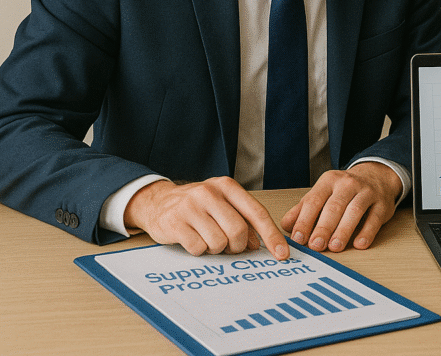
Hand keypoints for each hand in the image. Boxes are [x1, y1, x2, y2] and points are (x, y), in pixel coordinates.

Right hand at [124, 177, 289, 259]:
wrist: (158, 202)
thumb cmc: (197, 205)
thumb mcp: (223, 205)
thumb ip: (243, 221)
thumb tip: (258, 244)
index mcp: (227, 186)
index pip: (257, 213)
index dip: (272, 236)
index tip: (282, 254)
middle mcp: (209, 192)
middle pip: (238, 231)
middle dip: (237, 246)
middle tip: (230, 246)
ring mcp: (190, 207)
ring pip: (219, 243)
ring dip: (217, 248)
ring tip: (208, 238)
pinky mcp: (174, 222)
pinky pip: (198, 248)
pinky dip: (200, 250)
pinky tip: (194, 239)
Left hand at [281, 162, 401, 252]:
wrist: (377, 175)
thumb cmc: (345, 189)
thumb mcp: (323, 193)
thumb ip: (304, 208)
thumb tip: (286, 226)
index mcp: (329, 181)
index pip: (314, 200)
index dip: (305, 220)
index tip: (298, 238)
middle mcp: (347, 184)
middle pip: (334, 207)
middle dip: (323, 228)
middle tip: (316, 246)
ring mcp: (367, 192)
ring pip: (354, 211)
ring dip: (343, 230)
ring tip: (335, 247)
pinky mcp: (382, 204)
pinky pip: (375, 218)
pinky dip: (367, 232)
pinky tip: (359, 244)